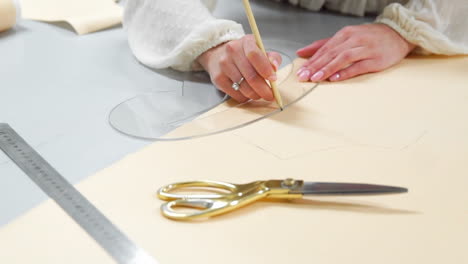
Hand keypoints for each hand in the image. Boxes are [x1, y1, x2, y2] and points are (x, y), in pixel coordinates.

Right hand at [197, 35, 280, 102]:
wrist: (218, 55)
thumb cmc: (244, 54)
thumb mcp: (259, 50)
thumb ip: (271, 57)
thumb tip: (274, 67)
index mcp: (245, 41)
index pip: (255, 55)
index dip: (265, 69)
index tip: (273, 79)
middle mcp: (232, 51)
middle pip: (251, 75)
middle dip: (263, 89)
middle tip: (270, 95)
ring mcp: (223, 65)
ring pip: (244, 87)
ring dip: (255, 95)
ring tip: (259, 94)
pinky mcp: (218, 79)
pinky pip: (236, 94)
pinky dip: (245, 97)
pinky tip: (247, 93)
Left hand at [296, 23, 415, 81]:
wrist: (398, 34)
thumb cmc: (370, 38)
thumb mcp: (346, 37)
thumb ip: (324, 45)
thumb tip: (302, 52)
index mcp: (345, 33)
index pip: (325, 48)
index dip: (311, 60)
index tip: (300, 71)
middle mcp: (354, 39)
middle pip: (331, 53)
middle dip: (315, 65)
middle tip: (304, 76)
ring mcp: (366, 49)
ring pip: (343, 58)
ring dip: (328, 68)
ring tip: (316, 78)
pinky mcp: (376, 59)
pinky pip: (358, 66)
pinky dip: (346, 72)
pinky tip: (335, 78)